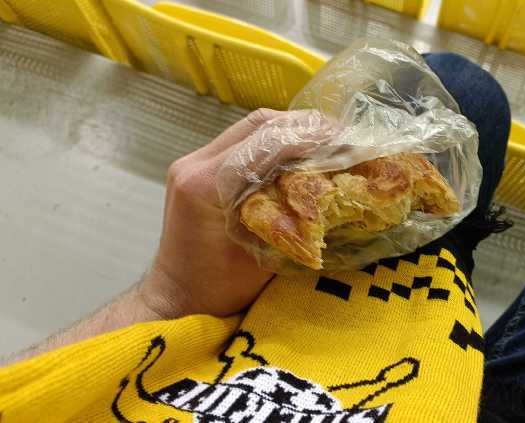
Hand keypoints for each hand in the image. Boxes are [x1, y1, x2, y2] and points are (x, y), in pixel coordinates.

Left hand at [138, 108, 331, 317]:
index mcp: (206, 186)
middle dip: (305, 124)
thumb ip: (292, 222)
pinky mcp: (198, 168)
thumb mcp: (264, 259)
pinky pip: (242, 142)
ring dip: (291, 129)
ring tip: (327, 141)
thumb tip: (334, 195)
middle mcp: (195, 165)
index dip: (309, 135)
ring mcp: (193, 162)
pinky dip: (274, 142)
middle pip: (257, 123)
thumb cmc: (218, 290)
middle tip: (342, 135)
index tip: (344, 140)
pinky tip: (299, 153)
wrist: (177, 298)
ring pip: (250, 127)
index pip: (265, 141)